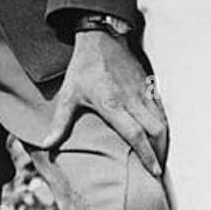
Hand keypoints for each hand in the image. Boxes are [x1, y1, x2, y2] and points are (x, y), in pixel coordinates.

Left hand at [41, 32, 168, 177]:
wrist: (101, 37)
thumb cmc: (83, 67)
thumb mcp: (69, 95)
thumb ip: (60, 123)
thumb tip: (46, 145)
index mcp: (113, 105)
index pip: (135, 134)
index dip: (147, 155)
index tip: (154, 172)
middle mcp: (132, 100)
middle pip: (156, 130)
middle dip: (161, 152)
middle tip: (158, 171)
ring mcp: (142, 91)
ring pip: (162, 119)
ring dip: (164, 140)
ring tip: (160, 156)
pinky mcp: (147, 84)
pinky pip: (161, 108)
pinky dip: (163, 123)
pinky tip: (160, 133)